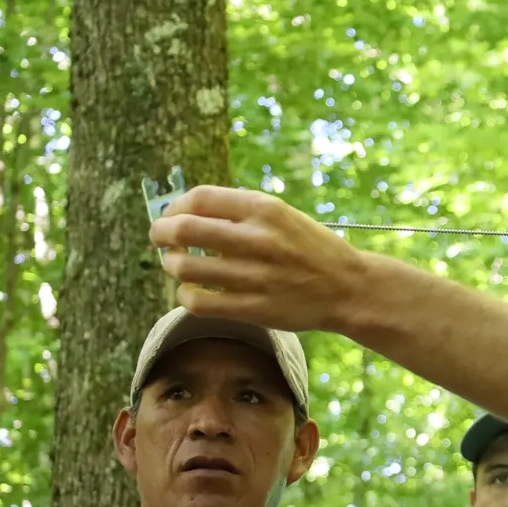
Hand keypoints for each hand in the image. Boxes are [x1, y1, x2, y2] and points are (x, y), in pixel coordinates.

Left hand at [149, 185, 364, 332]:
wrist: (348, 288)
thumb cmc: (311, 248)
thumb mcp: (283, 215)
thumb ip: (241, 209)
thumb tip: (189, 207)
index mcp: (265, 209)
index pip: (200, 198)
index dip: (174, 206)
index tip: (170, 214)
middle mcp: (258, 239)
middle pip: (184, 229)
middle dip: (160, 233)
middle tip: (159, 239)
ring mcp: (255, 276)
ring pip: (186, 267)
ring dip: (171, 265)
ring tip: (176, 266)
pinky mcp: (254, 308)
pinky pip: (199, 302)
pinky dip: (185, 295)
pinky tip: (191, 291)